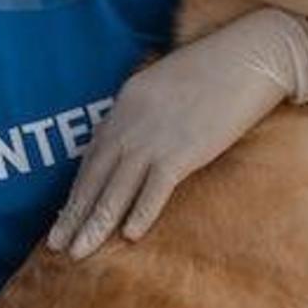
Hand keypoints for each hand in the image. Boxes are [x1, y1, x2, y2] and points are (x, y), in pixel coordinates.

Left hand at [49, 9, 307, 257]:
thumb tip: (137, 141)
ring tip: (79, 252)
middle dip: (75, 214)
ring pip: (118, 188)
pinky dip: (141, 211)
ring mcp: (156, 136)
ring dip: (96, 223)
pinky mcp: (184, 148)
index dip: (77, 190)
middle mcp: (132, 121)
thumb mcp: (167, 84)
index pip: (93, 155)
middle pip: (96, 176)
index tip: (66, 217)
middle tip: (56, 245)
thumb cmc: (217, 68)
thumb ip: (147, 111)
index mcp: (126, 103)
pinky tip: (129, 236)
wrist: (251, 55)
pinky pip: (156, 187)